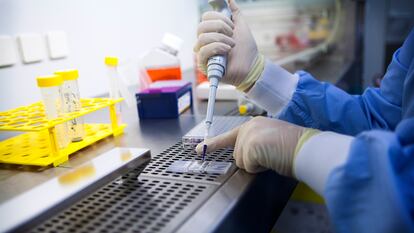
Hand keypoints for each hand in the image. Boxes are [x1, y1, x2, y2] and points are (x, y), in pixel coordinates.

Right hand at [194, 0, 258, 86]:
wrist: (252, 66)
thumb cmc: (246, 50)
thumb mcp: (241, 27)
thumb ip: (235, 13)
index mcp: (212, 32)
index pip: (205, 18)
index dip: (218, 18)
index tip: (232, 25)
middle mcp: (205, 42)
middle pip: (201, 26)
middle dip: (220, 27)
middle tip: (232, 35)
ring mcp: (204, 53)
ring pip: (202, 38)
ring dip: (220, 39)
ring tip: (232, 45)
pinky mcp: (204, 64)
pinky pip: (203, 51)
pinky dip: (217, 48)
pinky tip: (227, 50)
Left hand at [196, 116, 317, 175]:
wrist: (306, 147)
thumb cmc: (295, 146)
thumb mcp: (272, 141)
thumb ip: (256, 145)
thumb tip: (247, 159)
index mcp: (255, 124)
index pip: (231, 136)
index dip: (215, 144)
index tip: (201, 148)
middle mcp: (249, 127)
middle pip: (237, 154)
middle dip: (252, 160)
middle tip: (271, 155)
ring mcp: (248, 135)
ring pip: (241, 162)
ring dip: (256, 165)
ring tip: (273, 156)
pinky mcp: (249, 146)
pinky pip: (247, 167)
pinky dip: (259, 168)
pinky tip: (271, 159)